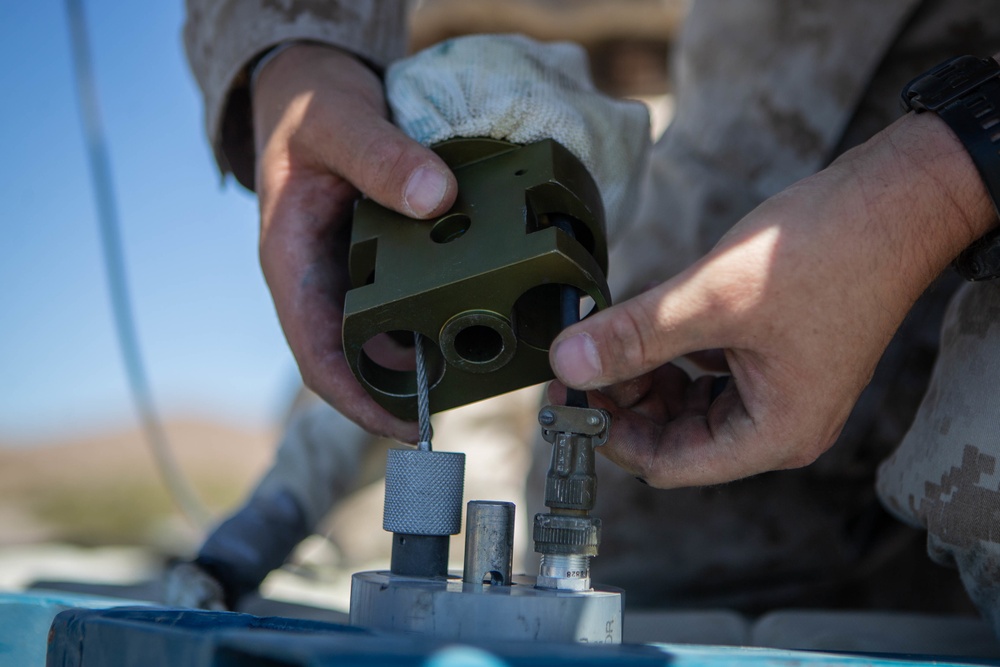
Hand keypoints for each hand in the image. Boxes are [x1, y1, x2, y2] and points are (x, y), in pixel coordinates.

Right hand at [253, 44, 457, 441]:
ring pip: (386, 332)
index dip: (358, 401)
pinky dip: (438, 310)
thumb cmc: (307, 107)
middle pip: (358, 357)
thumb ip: (379, 155)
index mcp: (292, 265)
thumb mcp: (337, 122)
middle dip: (405, 389)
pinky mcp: (378, 257)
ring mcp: (350, 272)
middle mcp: (321, 281)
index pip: (317, 357)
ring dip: (427, 354)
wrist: (307, 87)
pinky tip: (479, 310)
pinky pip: (408, 297)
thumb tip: (437, 198)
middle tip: (466, 397)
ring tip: (483, 363)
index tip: (405, 429)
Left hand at [550, 112, 994, 487]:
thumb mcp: (712, 299)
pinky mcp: (777, 357)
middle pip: (676, 436)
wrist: (896, 200)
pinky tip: (650, 323)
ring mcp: (781, 391)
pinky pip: (709, 373)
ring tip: (609, 334)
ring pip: (689, 403)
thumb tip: (568, 362)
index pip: (667, 462)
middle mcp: (780, 425)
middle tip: (579, 359)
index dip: (610, 433)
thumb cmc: (826, 252)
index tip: (566, 396)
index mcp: (774, 434)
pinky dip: (674, 355)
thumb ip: (635, 337)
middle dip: (624, 401)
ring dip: (645, 375)